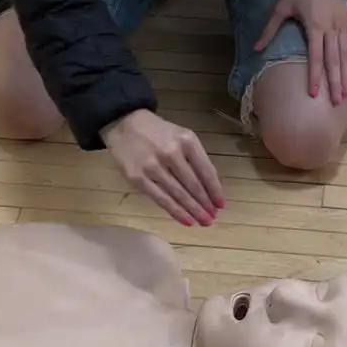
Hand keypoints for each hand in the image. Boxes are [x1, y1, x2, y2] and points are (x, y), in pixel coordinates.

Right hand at [101, 109, 223, 227]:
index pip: (206, 171)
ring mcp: (153, 166)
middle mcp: (172, 153)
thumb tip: (209, 188)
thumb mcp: (182, 136)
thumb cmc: (158, 133)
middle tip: (212, 219)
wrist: (125, 124)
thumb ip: (195, 158)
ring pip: (178, 194)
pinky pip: (161, 199)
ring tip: (203, 222)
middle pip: (193, 185)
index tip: (220, 205)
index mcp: (187, 141)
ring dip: (193, 211)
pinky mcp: (138, 177)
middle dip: (205, 205)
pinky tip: (186, 220)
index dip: (215, 190)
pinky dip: (175, 212)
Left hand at [256, 0, 346, 105]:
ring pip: (346, 54)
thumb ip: (270, 29)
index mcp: (315, 25)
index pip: (315, 56)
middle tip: (336, 102)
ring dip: (346, 75)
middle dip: (335, 82)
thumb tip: (256, 49)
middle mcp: (331, 28)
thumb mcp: (281, 6)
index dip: (315, 75)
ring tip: (346, 93)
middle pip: (333, 60)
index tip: (314, 94)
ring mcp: (343, 24)